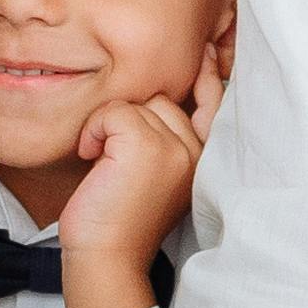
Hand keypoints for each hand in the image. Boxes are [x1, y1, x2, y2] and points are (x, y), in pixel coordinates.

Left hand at [56, 91, 203, 280]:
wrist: (106, 256)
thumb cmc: (120, 217)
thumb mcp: (155, 172)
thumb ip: (167, 137)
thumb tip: (161, 92)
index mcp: (206, 159)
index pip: (215, 102)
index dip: (207, 75)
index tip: (201, 51)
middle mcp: (198, 151)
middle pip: (165, 97)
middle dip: (132, 116)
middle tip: (113, 156)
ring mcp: (176, 147)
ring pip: (139, 102)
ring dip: (109, 125)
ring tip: (104, 162)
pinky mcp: (147, 146)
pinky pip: (114, 111)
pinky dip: (94, 129)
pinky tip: (92, 158)